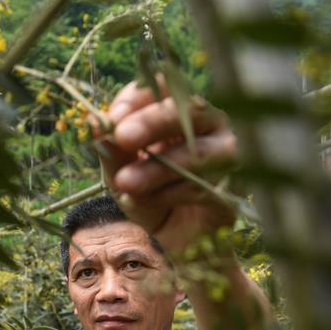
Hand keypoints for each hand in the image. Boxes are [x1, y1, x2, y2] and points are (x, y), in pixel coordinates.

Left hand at [95, 80, 237, 255]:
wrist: (172, 243)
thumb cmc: (148, 197)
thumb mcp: (120, 174)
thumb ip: (111, 151)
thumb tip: (95, 121)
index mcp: (180, 112)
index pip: (165, 87)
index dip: (138, 98)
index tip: (112, 117)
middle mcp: (210, 125)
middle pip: (188, 110)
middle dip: (151, 123)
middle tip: (122, 136)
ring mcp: (229, 155)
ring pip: (197, 152)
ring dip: (156, 168)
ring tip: (125, 183)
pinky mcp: (234, 189)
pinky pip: (204, 186)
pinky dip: (170, 195)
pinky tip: (149, 202)